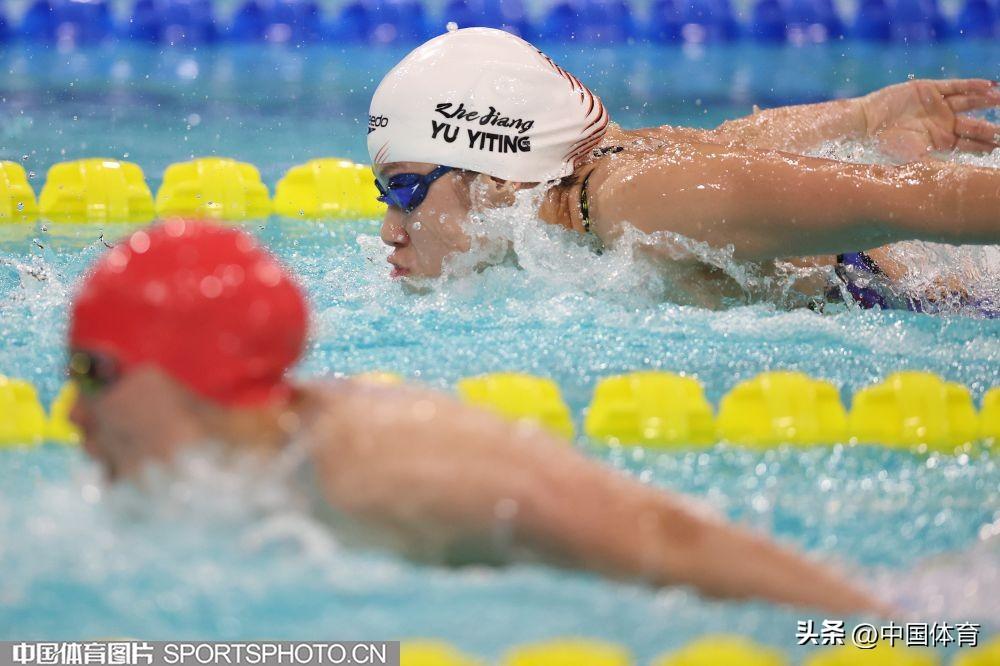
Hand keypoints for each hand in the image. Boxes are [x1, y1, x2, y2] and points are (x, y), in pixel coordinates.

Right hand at [860, 78, 999, 161]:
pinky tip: (988, 86)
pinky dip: (972, 85)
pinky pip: (955, 86)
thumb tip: (957, 184)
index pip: (969, 143)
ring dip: (986, 100)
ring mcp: (937, 105)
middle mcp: (942, 123)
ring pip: (969, 101)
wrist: (864, 125)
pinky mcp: (929, 89)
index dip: (986, 144)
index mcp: (939, 141)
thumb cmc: (885, 146)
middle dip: (991, 127)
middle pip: (973, 124)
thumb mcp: (914, 160)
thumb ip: (935, 168)